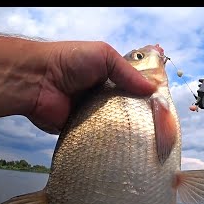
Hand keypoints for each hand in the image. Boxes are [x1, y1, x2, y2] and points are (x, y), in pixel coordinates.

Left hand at [27, 41, 156, 133]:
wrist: (37, 82)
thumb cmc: (69, 62)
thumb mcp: (103, 56)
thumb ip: (127, 72)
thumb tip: (152, 90)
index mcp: (109, 76)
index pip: (135, 84)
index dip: (150, 90)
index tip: (166, 99)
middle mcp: (104, 96)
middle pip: (131, 107)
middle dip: (145, 114)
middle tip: (164, 124)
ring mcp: (95, 114)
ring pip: (119, 124)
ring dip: (130, 129)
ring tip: (152, 139)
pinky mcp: (85, 131)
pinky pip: (102, 138)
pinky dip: (112, 141)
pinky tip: (128, 146)